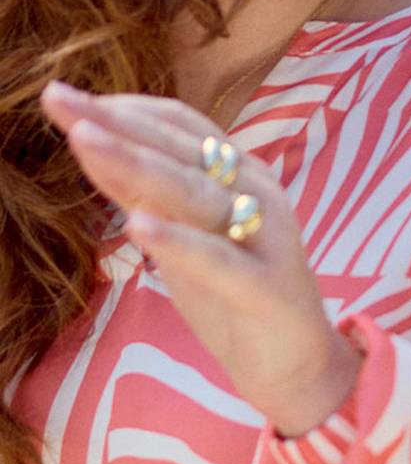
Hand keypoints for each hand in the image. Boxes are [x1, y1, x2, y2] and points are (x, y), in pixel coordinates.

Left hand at [40, 82, 360, 436]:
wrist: (299, 365)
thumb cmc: (235, 299)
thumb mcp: (181, 239)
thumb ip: (146, 195)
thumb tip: (91, 144)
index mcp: (242, 178)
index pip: (182, 127)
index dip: (126, 109)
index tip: (69, 98)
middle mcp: (258, 195)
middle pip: (181, 151)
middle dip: (116, 123)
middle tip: (58, 98)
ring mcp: (266, 239)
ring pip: (195, 194)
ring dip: (137, 164)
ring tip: (84, 139)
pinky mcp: (267, 288)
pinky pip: (218, 260)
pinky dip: (178, 241)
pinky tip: (137, 224)